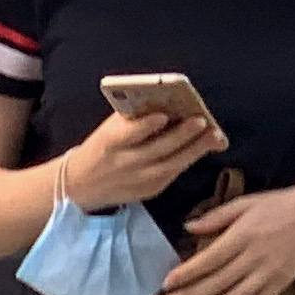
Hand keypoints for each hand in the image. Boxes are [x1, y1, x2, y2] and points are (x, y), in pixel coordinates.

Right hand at [57, 108, 216, 209]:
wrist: (80, 185)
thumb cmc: (102, 147)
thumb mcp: (109, 130)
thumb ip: (134, 119)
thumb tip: (169, 103)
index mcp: (109, 143)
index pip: (126, 134)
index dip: (144, 126)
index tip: (162, 115)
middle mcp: (124, 163)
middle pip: (156, 150)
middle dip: (182, 136)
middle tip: (202, 121)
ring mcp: (138, 180)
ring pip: (171, 165)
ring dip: (195, 150)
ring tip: (215, 136)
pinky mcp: (149, 191)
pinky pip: (173, 174)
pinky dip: (189, 160)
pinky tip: (204, 147)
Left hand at [162, 181, 294, 294]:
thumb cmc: (278, 205)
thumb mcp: (247, 202)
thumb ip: (217, 216)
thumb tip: (187, 228)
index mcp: (243, 235)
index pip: (208, 260)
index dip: (185, 274)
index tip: (165, 284)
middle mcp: (254, 257)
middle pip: (216, 283)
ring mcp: (268, 273)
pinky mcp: (281, 283)